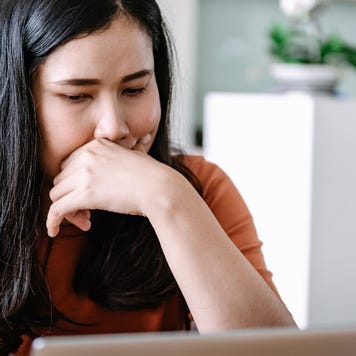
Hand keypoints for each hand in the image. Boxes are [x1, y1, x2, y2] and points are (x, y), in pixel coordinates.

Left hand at [47, 137, 162, 236]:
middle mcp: (86, 155)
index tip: (86, 196)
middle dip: (69, 196)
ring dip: (67, 210)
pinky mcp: (85, 194)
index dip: (74, 183)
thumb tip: (144, 137)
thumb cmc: (153, 175)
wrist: (160, 188)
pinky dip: (51, 221)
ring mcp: (84, 174)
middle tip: (86, 212)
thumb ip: (129, 149)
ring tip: (85, 220)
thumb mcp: (137, 155)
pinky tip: (53, 231)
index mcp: (96, 145)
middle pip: (61, 180)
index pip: (68, 166)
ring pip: (56, 195)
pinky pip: (56, 209)